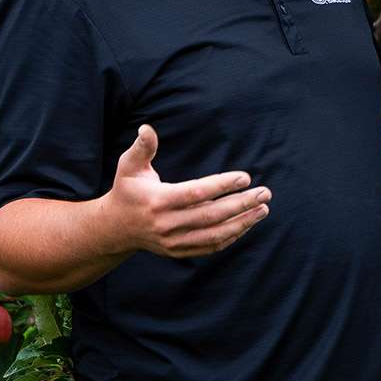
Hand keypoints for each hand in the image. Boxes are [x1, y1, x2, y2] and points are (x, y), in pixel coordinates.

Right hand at [103, 123, 270, 259]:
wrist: (115, 228)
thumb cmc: (128, 190)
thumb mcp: (129, 166)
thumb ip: (142, 148)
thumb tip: (147, 128)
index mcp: (157, 201)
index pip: (196, 193)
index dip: (222, 185)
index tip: (246, 177)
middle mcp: (166, 224)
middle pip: (211, 216)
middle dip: (241, 204)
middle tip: (265, 193)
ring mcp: (173, 241)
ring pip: (215, 235)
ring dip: (243, 223)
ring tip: (263, 208)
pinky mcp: (178, 251)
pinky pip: (210, 246)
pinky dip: (231, 236)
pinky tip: (247, 223)